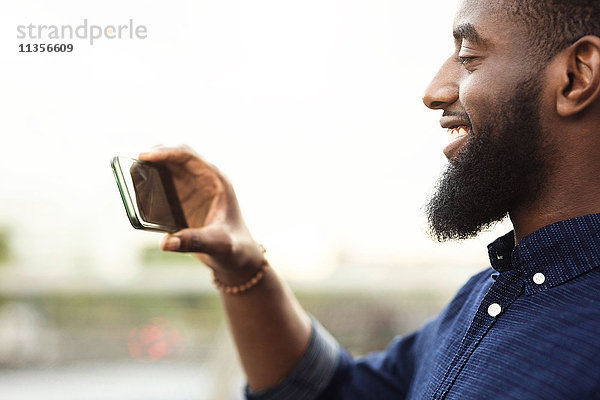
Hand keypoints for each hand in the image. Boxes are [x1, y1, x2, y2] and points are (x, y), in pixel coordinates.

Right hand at [138, 145, 265, 279]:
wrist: (238, 257)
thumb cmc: (235, 248)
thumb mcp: (219, 245)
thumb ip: (195, 241)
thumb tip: (166, 243)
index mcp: (216, 181)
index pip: (189, 157)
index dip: (166, 152)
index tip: (143, 157)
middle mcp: (204, 180)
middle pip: (175, 157)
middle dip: (153, 156)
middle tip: (129, 164)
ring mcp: (193, 189)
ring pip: (167, 169)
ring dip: (149, 170)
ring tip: (129, 177)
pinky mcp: (184, 200)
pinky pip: (163, 186)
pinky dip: (148, 187)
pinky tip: (135, 196)